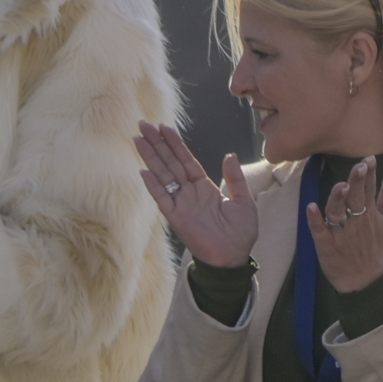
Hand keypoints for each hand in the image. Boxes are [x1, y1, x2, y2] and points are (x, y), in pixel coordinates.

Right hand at [136, 123, 257, 267]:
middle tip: (143, 124)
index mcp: (205, 187)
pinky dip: (153, 185)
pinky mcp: (176, 217)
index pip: (186, 160)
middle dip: (157, 144)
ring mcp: (181, 203)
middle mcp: (190, 192)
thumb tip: (230, 155)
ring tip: (138, 139)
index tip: (164, 127)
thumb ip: (235, 178)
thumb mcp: (244, 201)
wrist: (234, 256)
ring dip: (151, 157)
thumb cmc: (240, 232)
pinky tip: (144, 170)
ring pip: (163, 175)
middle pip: (170, 163)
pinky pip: (162, 198)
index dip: (175, 144)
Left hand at [306, 154, 382, 294]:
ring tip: (342, 187)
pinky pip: (319, 230)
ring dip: (338, 199)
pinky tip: (311, 208)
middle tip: (360, 167)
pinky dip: (315, 220)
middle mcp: (356, 220)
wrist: (362, 277)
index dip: (369, 174)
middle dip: (358, 182)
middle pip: (356, 198)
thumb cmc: (373, 244)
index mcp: (370, 213)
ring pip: (338, 212)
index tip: (369, 160)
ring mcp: (340, 232)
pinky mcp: (325, 243)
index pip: (371, 190)